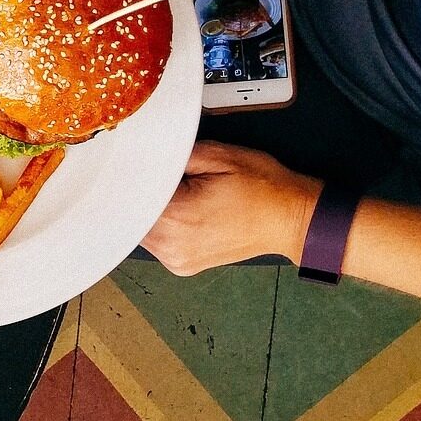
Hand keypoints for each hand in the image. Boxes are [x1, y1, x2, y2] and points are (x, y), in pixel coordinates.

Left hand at [142, 140, 321, 273]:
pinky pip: (157, 242)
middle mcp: (171, 246)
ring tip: (178, 196)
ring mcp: (176, 260)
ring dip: (150, 212)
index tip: (129, 168)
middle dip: (140, 195)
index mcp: (175, 218)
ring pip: (141, 231)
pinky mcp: (182, 266)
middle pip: (130, 217)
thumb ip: (174, 155)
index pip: (128, 198)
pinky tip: (182, 213)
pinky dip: (161, 227)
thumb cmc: (263, 189)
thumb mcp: (219, 155)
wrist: (292, 218)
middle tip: (160, 178)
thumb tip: (147, 157)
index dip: (128, 180)